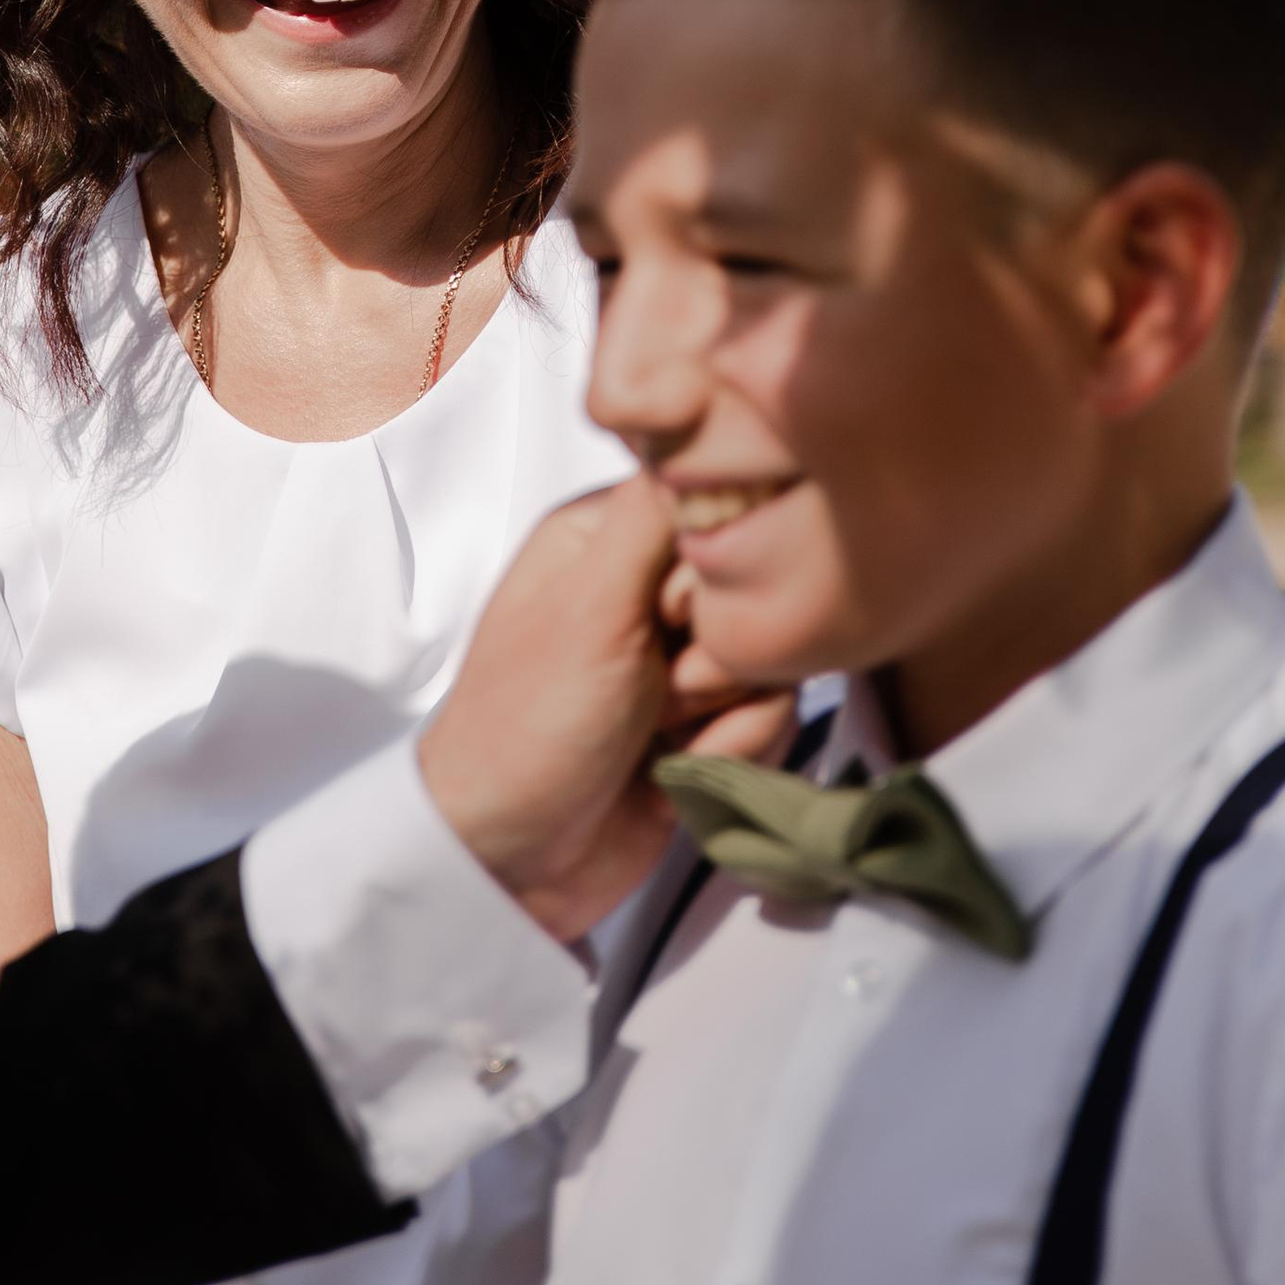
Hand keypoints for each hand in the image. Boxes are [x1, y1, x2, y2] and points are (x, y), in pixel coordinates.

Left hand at [420, 477, 800, 941]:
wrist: (511, 864)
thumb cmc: (526, 728)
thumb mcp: (590, 608)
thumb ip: (653, 517)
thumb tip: (706, 420)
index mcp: (604, 537)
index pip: (715, 502)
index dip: (712, 565)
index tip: (668, 611)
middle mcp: (645, 587)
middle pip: (755, 583)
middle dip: (719, 647)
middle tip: (656, 686)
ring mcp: (678, 658)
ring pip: (773, 653)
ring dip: (725, 706)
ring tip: (660, 733)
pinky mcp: (706, 723)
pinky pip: (774, 716)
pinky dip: (733, 750)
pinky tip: (676, 769)